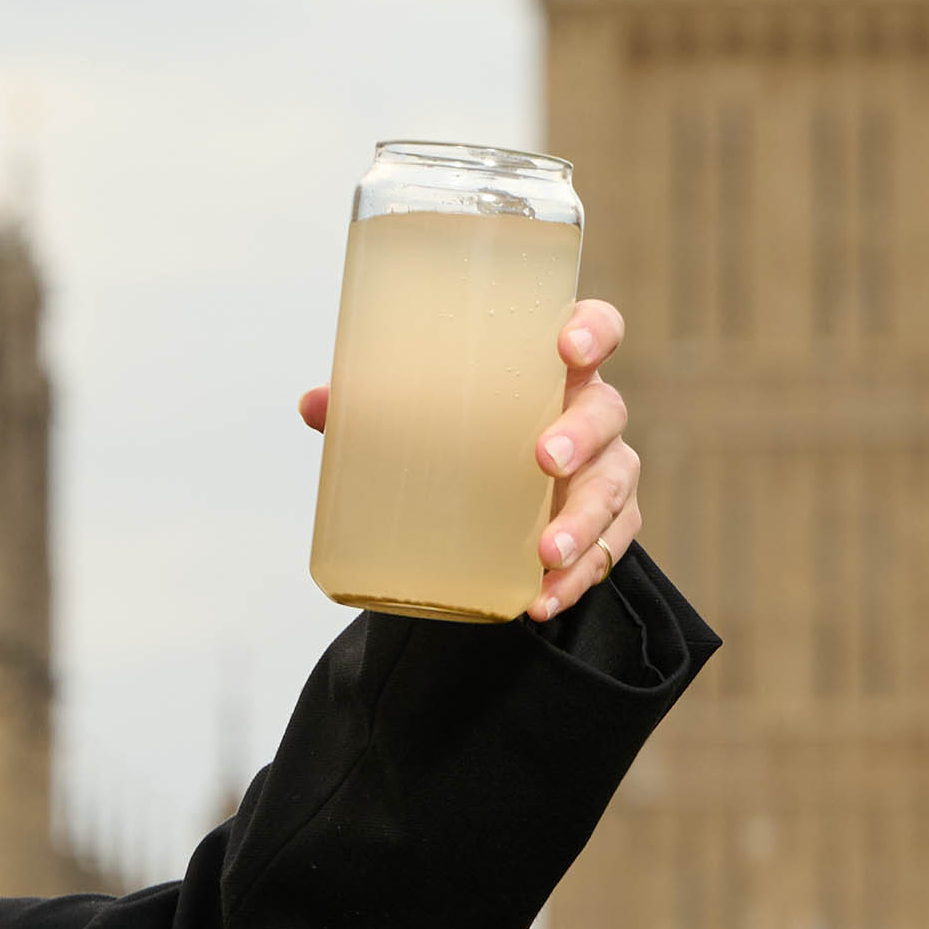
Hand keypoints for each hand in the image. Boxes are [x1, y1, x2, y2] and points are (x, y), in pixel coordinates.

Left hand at [298, 298, 639, 622]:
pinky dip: (578, 578)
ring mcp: (605, 469)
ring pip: (612, 488)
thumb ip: (373, 406)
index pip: (596, 329)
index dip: (592, 330)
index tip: (569, 345)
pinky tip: (542, 599)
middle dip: (581, 435)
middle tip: (543, 460)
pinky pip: (608, 549)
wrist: (497, 497)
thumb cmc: (469, 432)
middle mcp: (590, 413)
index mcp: (553, 369)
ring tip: (545, 555)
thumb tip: (315, 405)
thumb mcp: (425, 414)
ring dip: (583, 523)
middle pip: (606, 412)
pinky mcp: (609, 523)